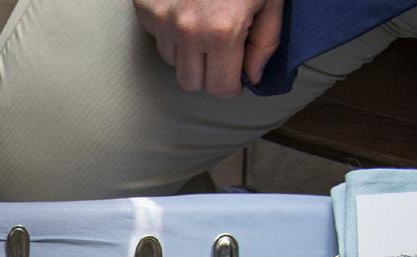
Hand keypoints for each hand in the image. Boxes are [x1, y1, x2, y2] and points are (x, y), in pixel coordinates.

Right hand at [133, 0, 283, 97]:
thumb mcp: (271, 0)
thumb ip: (264, 43)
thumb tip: (252, 76)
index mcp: (222, 32)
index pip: (220, 88)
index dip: (232, 84)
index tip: (235, 76)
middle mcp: (187, 30)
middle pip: (191, 82)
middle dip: (208, 73)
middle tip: (221, 53)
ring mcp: (162, 18)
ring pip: (171, 61)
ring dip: (188, 51)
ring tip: (204, 24)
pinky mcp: (146, 6)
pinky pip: (157, 36)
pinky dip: (171, 30)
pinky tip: (187, 10)